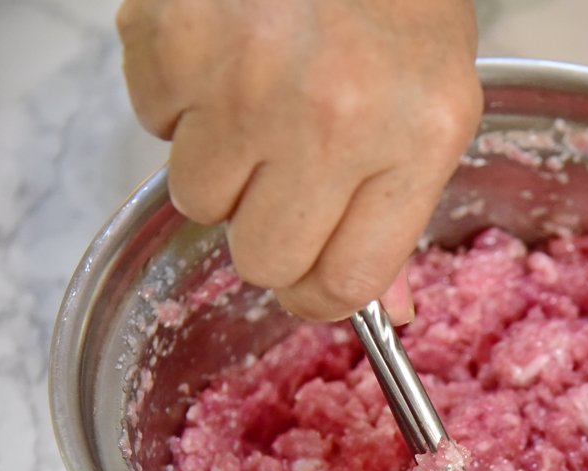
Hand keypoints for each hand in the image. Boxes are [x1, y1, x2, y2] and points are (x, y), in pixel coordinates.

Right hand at [117, 0, 481, 320]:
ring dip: (222, 161)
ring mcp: (245, 79)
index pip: (345, 283)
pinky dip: (180, 100)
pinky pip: (152, 123)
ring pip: (198, 199)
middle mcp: (330, 118)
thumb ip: (402, 211)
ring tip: (260, 94)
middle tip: (286, 175)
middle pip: (262, 259)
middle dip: (268, 230)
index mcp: (413, 136)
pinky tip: (226, 52)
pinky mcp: (173, 39)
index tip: (312, 274)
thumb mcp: (434, 102)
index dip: (319, 292)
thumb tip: (391, 313)